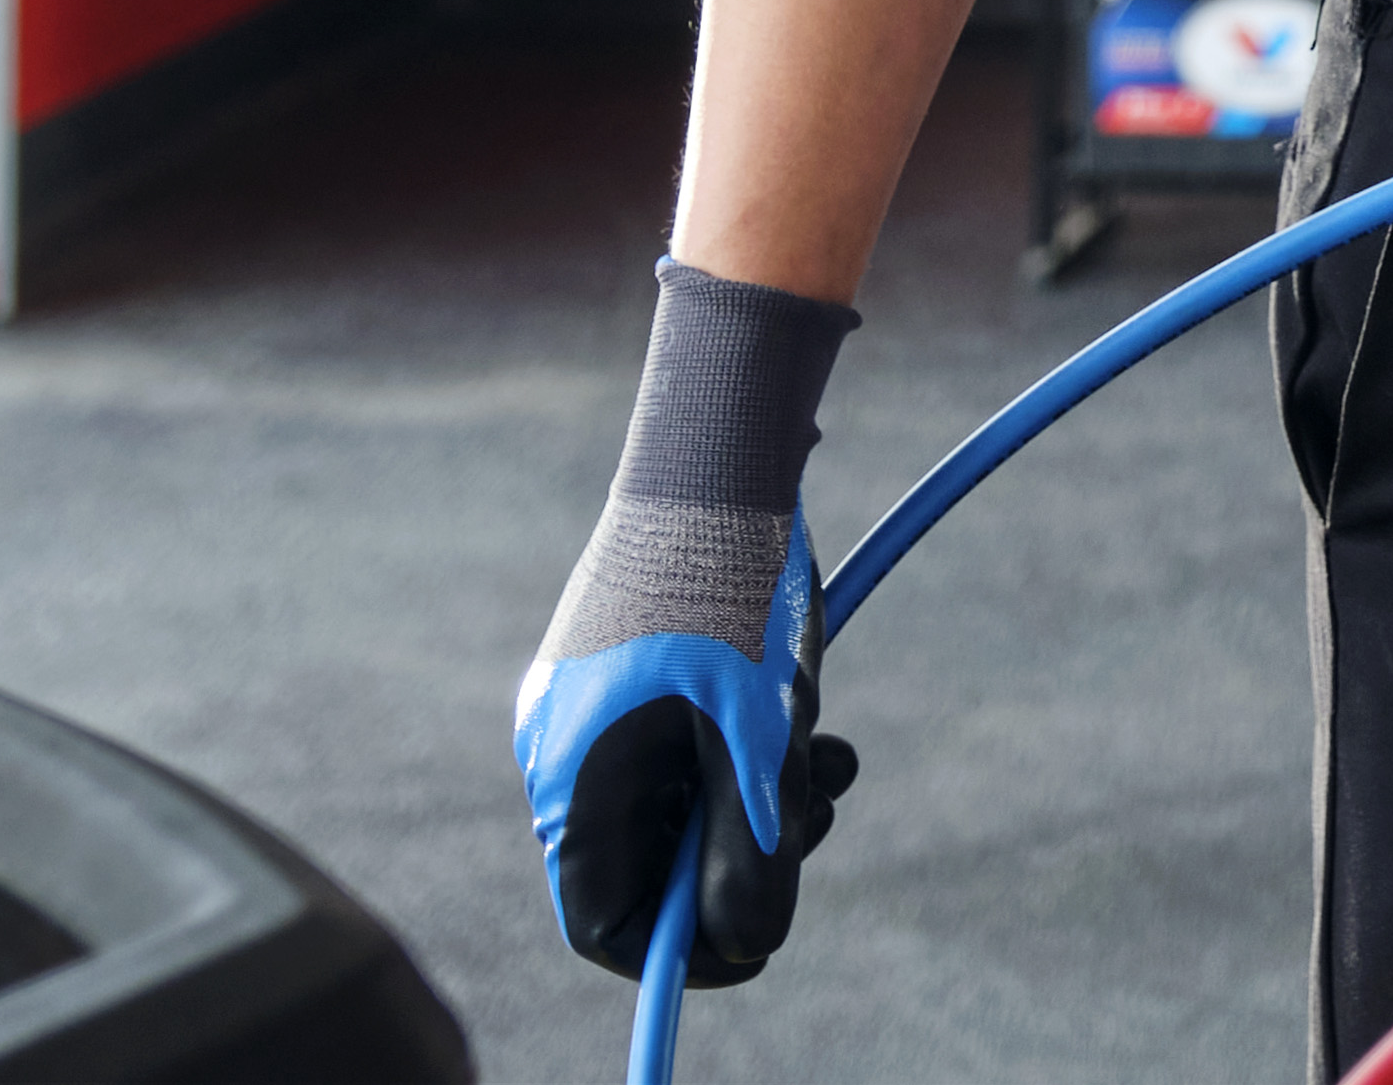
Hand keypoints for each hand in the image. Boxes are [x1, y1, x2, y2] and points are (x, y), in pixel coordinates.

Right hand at [517, 259, 866, 987]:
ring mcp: (594, 707)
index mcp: (573, 777)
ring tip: (827, 754)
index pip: (604, 918)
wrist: (722, 449)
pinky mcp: (631, 670)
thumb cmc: (734, 588)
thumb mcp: (757, 735)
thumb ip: (749, 844)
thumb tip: (745, 942)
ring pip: (679, 803)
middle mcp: (566, 749)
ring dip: (758, 799)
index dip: (682, 943)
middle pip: (648, 863)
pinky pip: (685, 748)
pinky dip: (745, 751)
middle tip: (818, 809)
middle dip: (741, 853)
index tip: (761, 926)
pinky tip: (808, 717)